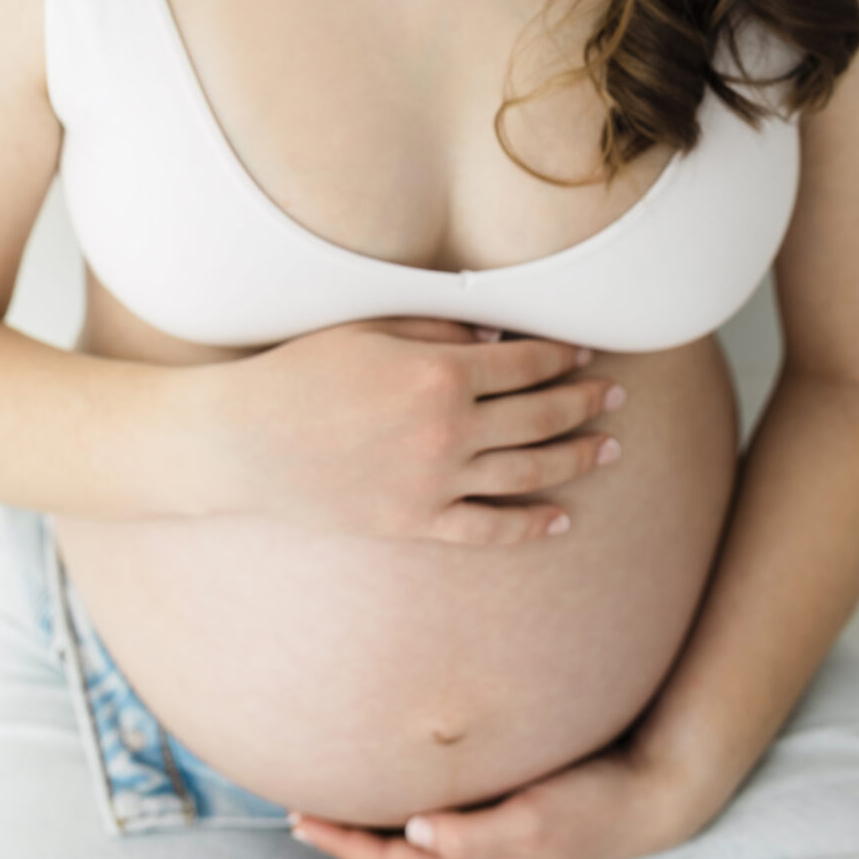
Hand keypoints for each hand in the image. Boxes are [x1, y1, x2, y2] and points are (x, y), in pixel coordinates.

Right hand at [195, 317, 625, 546]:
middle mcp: (447, 431)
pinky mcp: (416, 523)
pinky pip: (487, 528)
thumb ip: (439, 330)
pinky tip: (561, 520)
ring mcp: (434, 482)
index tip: (585, 352)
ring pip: (527, 473)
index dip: (560, 356)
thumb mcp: (369, 331)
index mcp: (438, 374)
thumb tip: (499, 337)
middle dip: (584, 404)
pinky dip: (529, 526)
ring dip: (576, 460)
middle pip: (539, 417)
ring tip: (610, 449)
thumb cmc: (301, 373)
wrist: (243, 443)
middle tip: (615, 396)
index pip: (522, 365)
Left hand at [284, 735, 715, 858]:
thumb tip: (417, 834)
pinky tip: (398, 775)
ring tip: (333, 791)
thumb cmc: (594, 807)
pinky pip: (438, 812)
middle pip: (392, 854)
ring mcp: (489, 837)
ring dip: (371, 818)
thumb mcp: (536, 823)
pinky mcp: (504, 809)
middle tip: (297, 806)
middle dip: (345, 834)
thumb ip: (477, 834)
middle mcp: (474, 858)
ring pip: (412, 835)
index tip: (298, 819)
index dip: (343, 844)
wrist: (650, 790)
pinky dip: (405, 799)